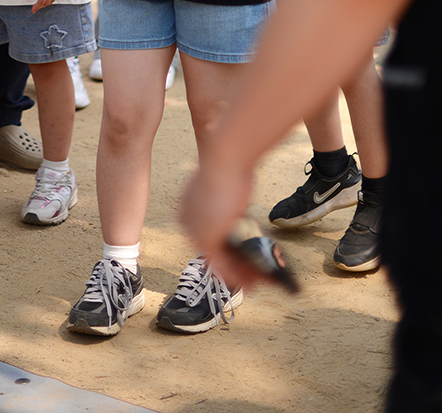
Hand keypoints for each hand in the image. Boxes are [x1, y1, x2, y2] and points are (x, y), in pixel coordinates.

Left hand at [179, 157, 256, 292]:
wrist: (226, 158)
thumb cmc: (230, 164)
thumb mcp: (226, 184)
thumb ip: (227, 202)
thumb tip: (239, 213)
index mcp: (187, 204)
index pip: (207, 231)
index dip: (224, 246)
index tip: (238, 255)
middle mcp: (186, 219)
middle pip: (211, 249)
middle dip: (233, 263)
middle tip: (249, 273)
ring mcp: (194, 230)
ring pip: (217, 260)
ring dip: (237, 274)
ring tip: (255, 283)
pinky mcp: (205, 239)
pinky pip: (220, 265)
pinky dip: (236, 276)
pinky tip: (250, 283)